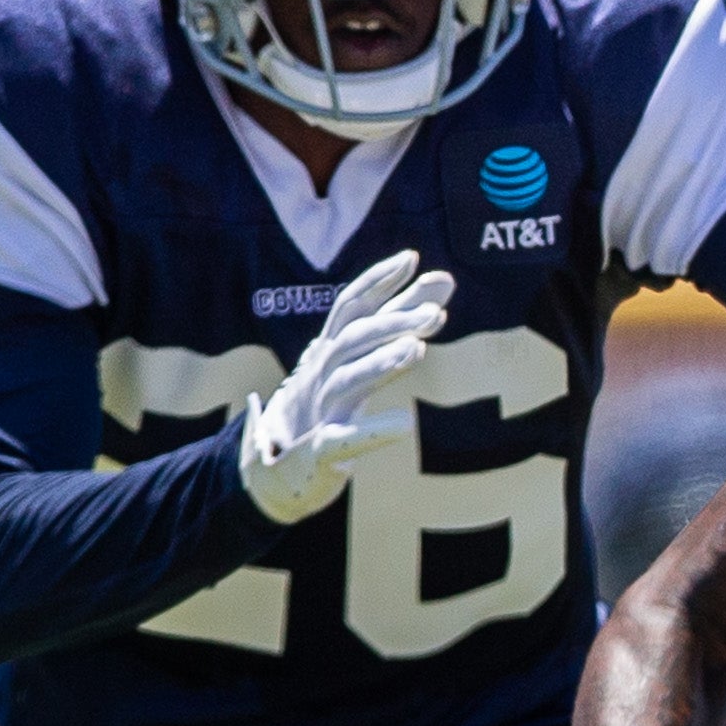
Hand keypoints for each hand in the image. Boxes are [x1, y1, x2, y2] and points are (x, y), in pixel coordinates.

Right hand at [239, 251, 448, 523]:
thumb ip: (404, 318)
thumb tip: (445, 279)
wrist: (280, 467)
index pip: (351, 305)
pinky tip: (405, 425)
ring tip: (418, 350)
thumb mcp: (365, 357)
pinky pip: (346, 439)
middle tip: (435, 315)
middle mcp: (322, 373)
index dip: (377, 280)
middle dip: (392, 322)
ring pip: (346, 380)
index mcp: (331, 349)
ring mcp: (320, 410)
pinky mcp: (323, 451)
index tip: (410, 258)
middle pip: (353, 339)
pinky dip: (374, 432)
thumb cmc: (330, 402)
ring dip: (380, 362)